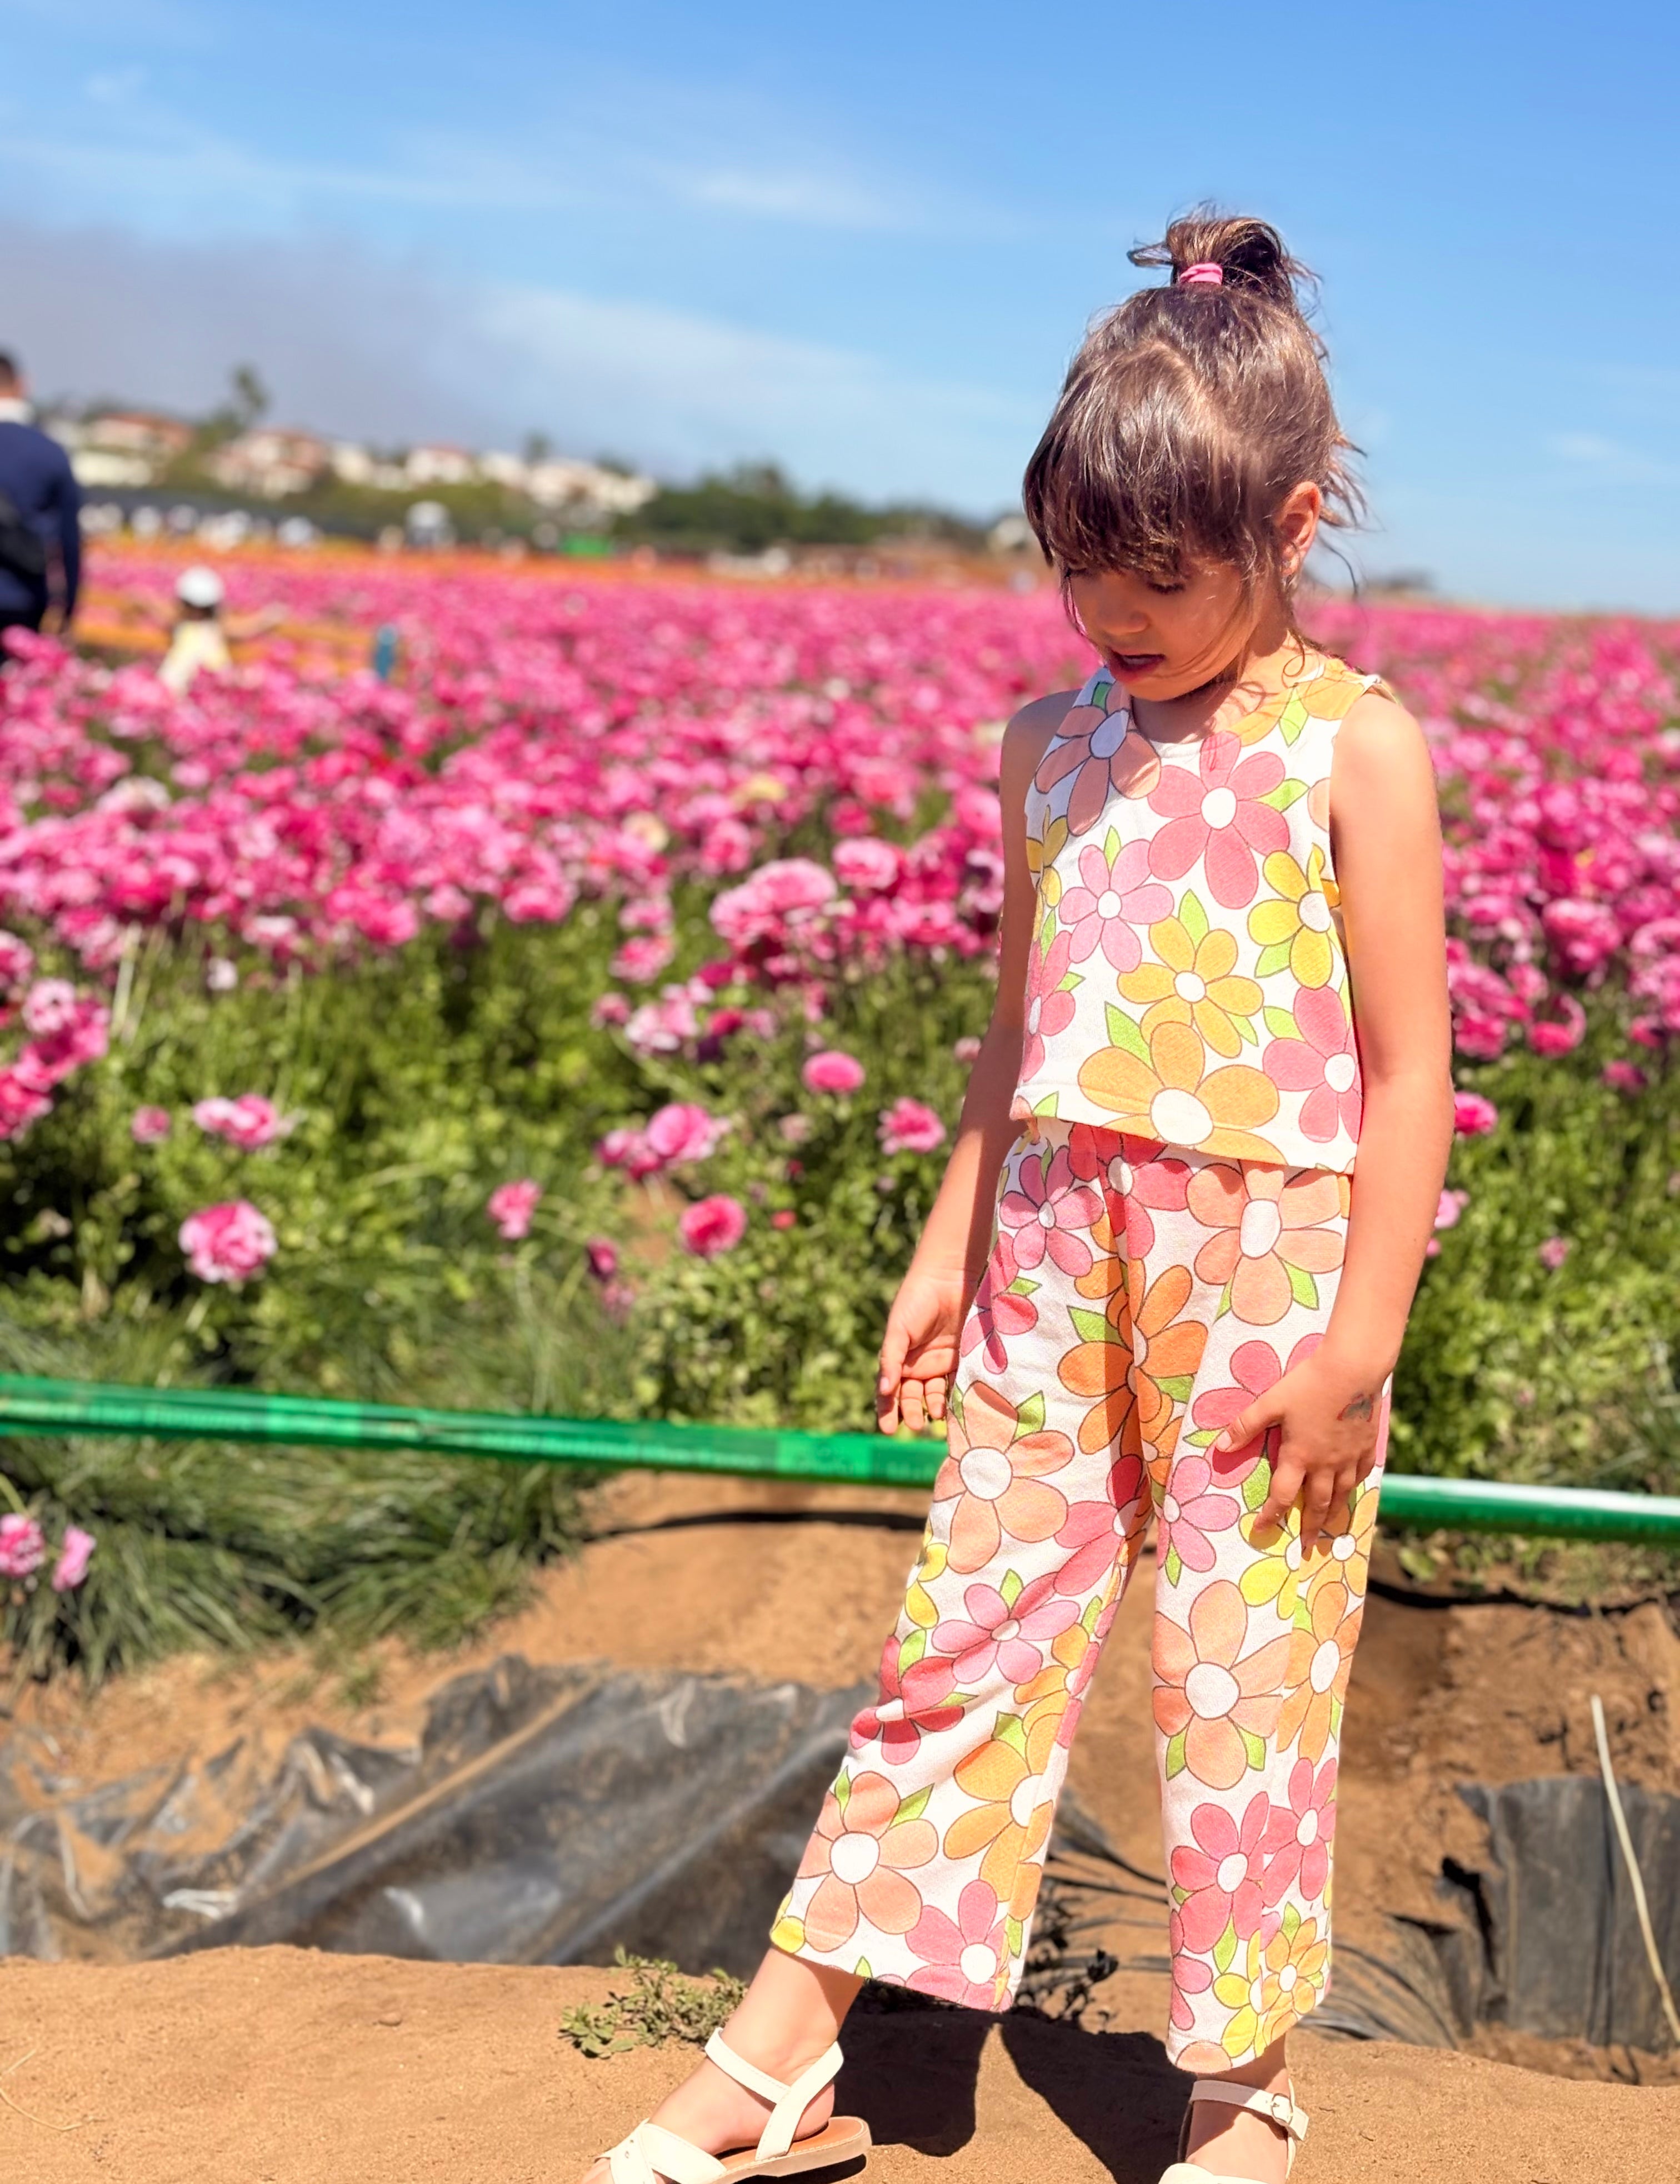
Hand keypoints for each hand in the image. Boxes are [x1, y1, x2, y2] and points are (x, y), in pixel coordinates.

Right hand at [877, 1264, 966, 1434]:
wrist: (948, 1278)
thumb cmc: (916, 1300)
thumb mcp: (899, 1330)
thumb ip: (891, 1359)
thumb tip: (883, 1390)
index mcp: (898, 1361)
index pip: (890, 1392)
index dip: (888, 1411)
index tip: (888, 1429)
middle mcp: (918, 1366)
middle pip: (912, 1398)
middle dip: (912, 1413)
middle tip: (916, 1425)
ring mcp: (940, 1365)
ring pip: (935, 1395)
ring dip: (934, 1408)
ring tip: (937, 1415)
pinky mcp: (961, 1360)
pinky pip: (957, 1384)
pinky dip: (955, 1397)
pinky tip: (955, 1406)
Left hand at [1209, 1349, 1386, 1552]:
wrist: (1353, 1370)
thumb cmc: (1308, 1384)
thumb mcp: (1271, 1402)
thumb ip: (1245, 1426)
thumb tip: (1220, 1447)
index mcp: (1299, 1456)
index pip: (1282, 1496)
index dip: (1271, 1516)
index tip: (1262, 1530)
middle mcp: (1326, 1464)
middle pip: (1317, 1504)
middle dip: (1310, 1527)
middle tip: (1307, 1545)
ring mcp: (1350, 1457)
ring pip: (1342, 1494)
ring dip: (1333, 1513)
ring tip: (1329, 1526)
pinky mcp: (1367, 1445)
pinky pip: (1362, 1473)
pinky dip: (1356, 1486)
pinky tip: (1352, 1488)